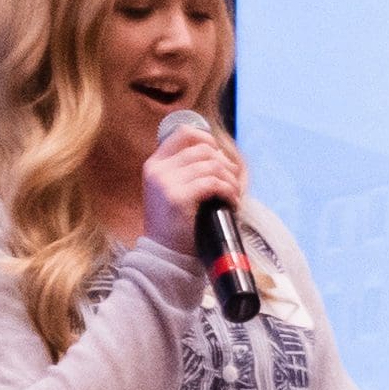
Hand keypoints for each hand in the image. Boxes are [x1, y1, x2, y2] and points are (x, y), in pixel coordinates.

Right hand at [138, 117, 246, 258]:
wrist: (163, 255)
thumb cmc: (174, 226)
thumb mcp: (170, 191)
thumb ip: (184, 172)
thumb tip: (219, 154)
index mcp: (154, 165)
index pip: (183, 134)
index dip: (206, 138)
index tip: (219, 155)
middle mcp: (158, 170)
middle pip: (203, 149)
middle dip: (225, 164)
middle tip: (233, 182)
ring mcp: (166, 183)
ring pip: (212, 166)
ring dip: (230, 180)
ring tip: (234, 195)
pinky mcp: (178, 198)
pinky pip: (214, 183)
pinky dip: (229, 192)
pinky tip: (232, 203)